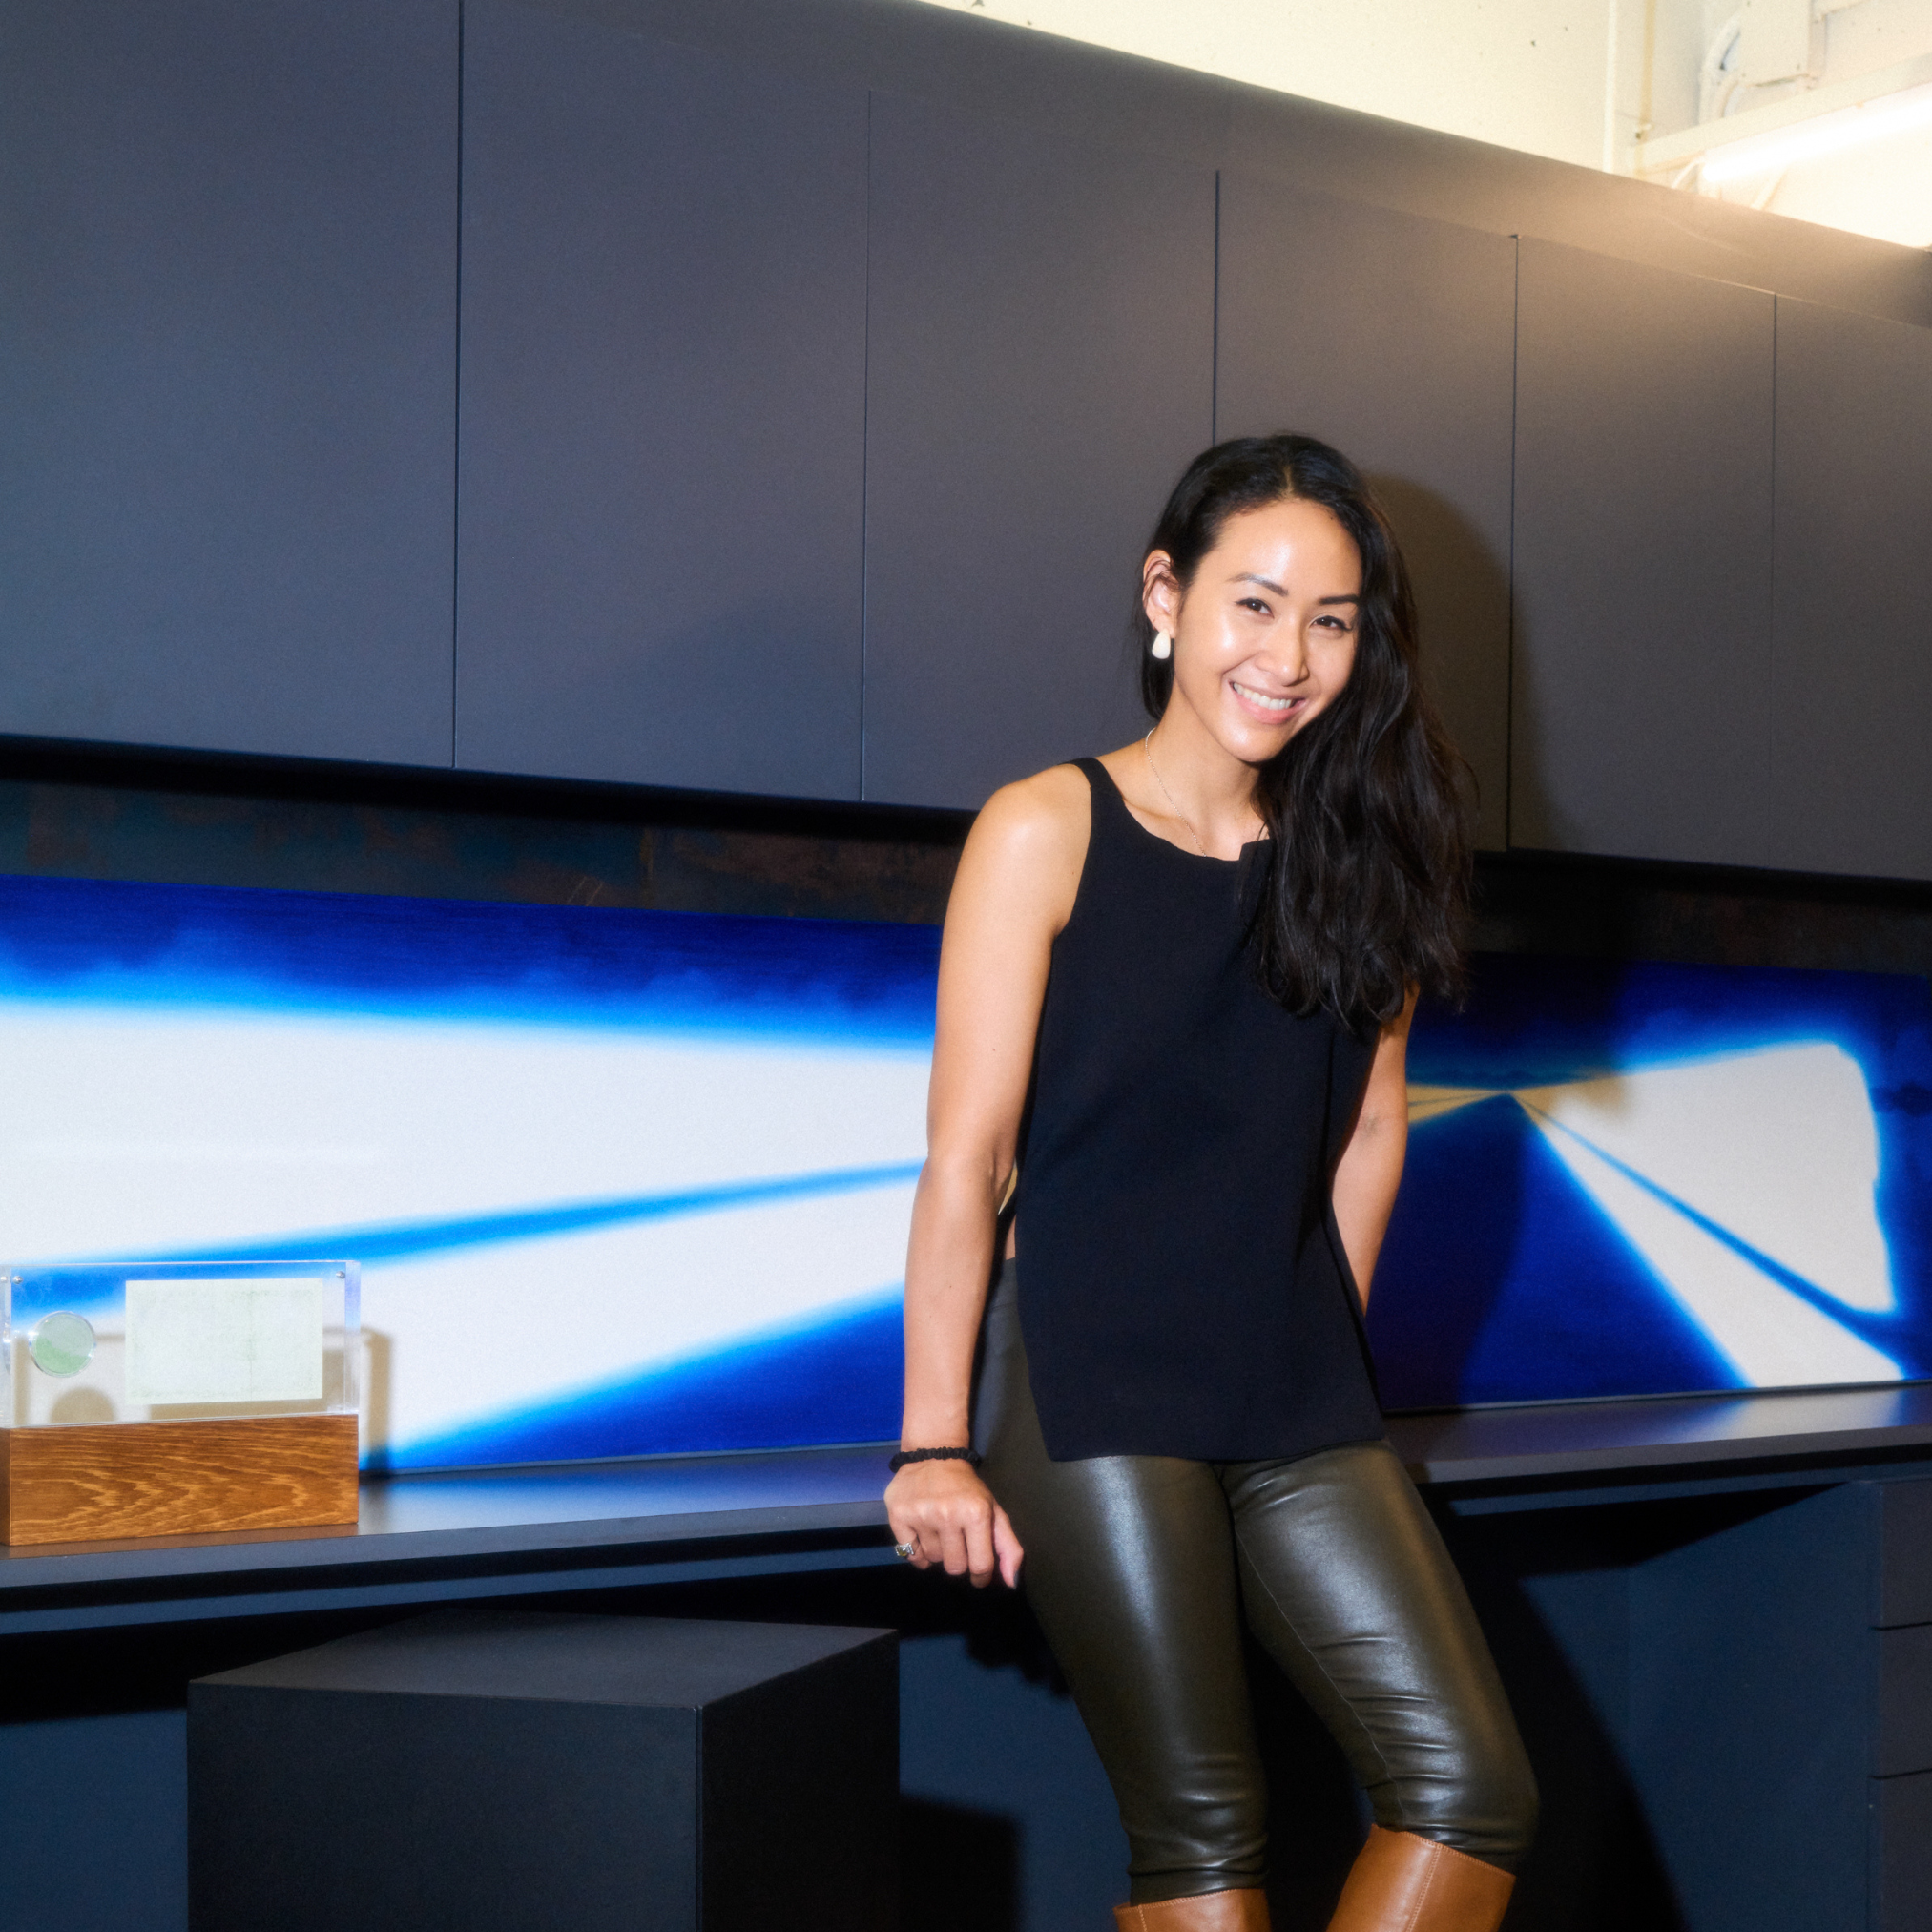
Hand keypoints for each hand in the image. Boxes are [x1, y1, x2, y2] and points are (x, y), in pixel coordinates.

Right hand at [885, 1458, 1023, 1587]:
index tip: (979, 1574)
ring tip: (940, 1531)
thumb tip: (1012, 1582)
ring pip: (933, 1560)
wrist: (933, 1455)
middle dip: (959, 1561)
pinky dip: (918, 1553)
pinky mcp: (898, 1515)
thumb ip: (1008, 1547)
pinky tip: (924, 1535)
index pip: (980, 1565)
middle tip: (958, 1541)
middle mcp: (947, 1514)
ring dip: (939, 1552)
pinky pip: (911, 1555)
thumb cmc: (967, 1488)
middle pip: (955, 1567)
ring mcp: (921, 1515)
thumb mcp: (994, 1511)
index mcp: (976, 1513)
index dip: (981, 1576)